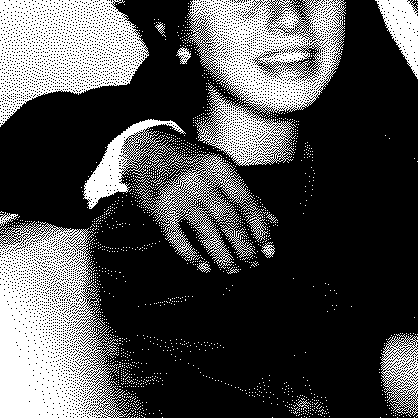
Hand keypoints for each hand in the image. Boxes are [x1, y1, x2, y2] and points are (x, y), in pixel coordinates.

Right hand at [123, 126, 275, 273]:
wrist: (145, 147)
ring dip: (222, 256)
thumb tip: (273, 223)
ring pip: (206, 232)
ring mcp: (178, 196)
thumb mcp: (221, 168)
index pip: (248, 203)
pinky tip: (204, 267)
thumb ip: (247, 194)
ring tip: (233, 270)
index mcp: (220, 168)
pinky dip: (192, 256)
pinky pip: (177, 238)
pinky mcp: (158, 210)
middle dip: (244, 247)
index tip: (269, 250)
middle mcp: (201, 181)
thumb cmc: (189, 161)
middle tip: (253, 264)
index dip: (261, 230)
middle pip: (229, 220)